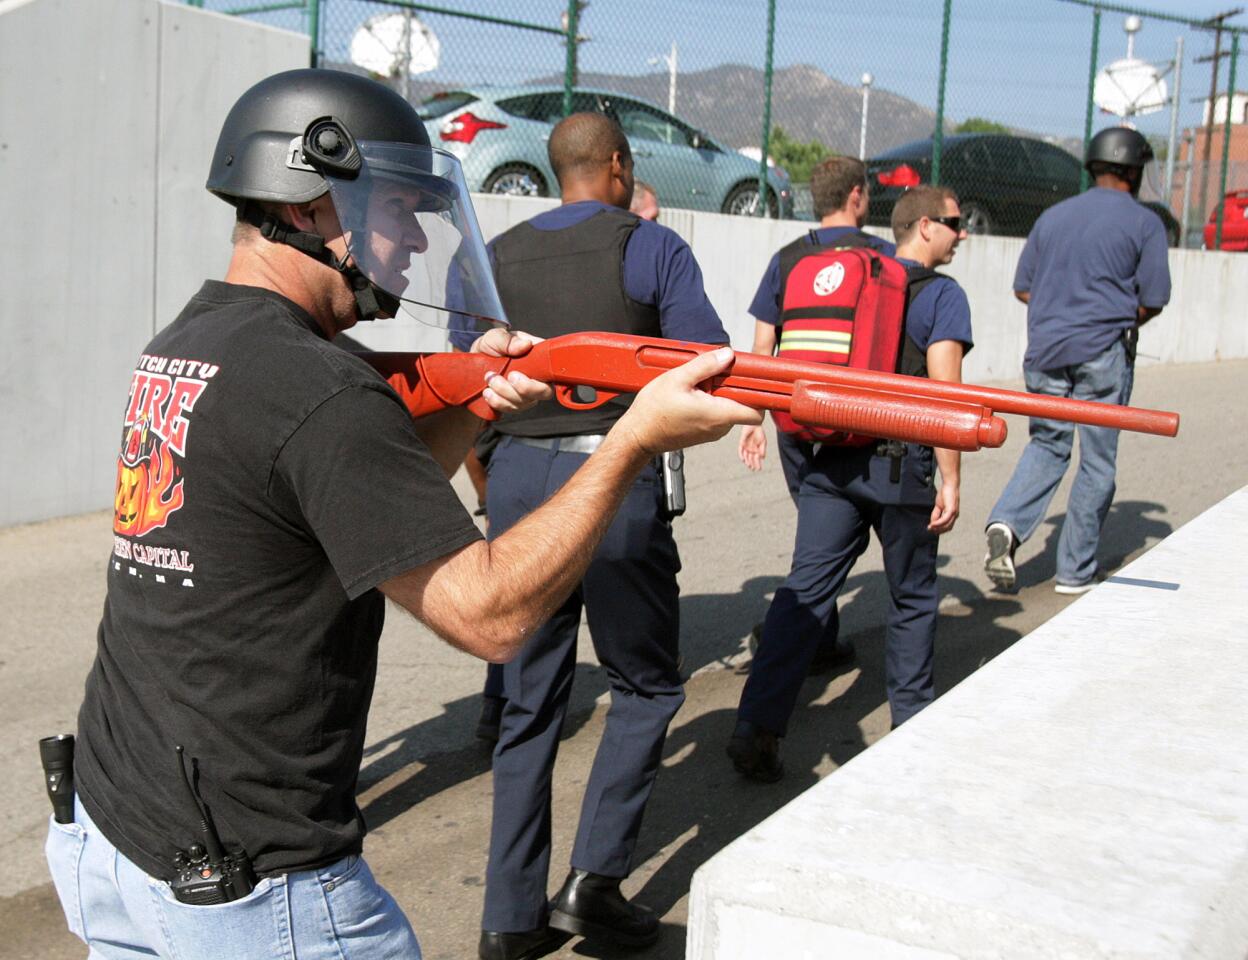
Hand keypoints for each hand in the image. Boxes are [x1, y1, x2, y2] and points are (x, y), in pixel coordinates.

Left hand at [471, 328, 552, 414]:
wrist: (473, 365)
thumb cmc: (489, 348)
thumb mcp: (495, 337)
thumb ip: (508, 340)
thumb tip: (525, 345)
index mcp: (537, 356)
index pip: (552, 368)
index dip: (542, 374)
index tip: (517, 372)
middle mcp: (537, 377)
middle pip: (545, 392)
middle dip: (524, 388)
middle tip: (507, 376)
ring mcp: (527, 393)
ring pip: (525, 402)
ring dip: (504, 392)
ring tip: (489, 378)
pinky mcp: (515, 404)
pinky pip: (511, 409)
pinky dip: (498, 402)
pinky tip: (488, 392)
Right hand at [620, 347, 761, 455]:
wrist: (637, 435)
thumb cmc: (653, 411)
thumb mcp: (678, 379)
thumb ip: (705, 366)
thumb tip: (728, 355)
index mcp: (718, 414)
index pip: (756, 413)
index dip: (760, 396)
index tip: (752, 380)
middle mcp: (719, 427)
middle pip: (742, 405)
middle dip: (733, 388)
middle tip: (712, 375)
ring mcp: (712, 432)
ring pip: (728, 408)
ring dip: (718, 394)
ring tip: (695, 386)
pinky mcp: (703, 433)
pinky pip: (716, 414)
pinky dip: (709, 402)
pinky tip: (690, 395)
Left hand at [739, 424, 767, 470]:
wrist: (754, 425)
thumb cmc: (760, 433)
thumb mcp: (763, 442)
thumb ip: (762, 449)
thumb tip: (762, 457)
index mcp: (757, 450)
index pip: (757, 459)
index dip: (758, 464)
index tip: (759, 469)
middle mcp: (751, 450)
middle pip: (751, 459)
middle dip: (752, 464)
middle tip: (753, 469)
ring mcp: (746, 447)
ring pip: (746, 457)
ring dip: (747, 461)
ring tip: (749, 466)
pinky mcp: (741, 443)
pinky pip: (740, 451)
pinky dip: (741, 455)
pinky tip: (743, 460)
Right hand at [928, 479, 959, 533]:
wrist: (949, 485)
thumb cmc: (945, 494)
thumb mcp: (938, 506)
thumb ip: (936, 514)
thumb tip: (932, 523)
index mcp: (953, 515)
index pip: (947, 526)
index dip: (939, 529)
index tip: (931, 529)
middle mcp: (955, 515)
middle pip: (947, 528)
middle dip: (938, 530)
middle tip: (929, 530)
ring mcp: (954, 513)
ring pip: (947, 525)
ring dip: (938, 528)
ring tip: (930, 527)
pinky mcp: (952, 510)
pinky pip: (945, 519)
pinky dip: (938, 523)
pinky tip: (932, 524)